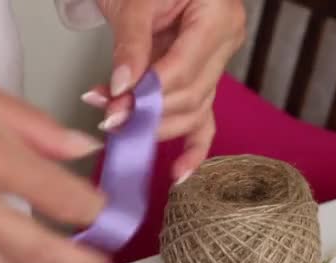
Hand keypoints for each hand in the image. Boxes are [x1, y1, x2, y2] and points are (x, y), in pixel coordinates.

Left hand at [81, 0, 245, 181]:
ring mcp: (218, 63)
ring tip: (121, 126)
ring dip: (156, 126)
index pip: (183, 70)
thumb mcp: (135, 2)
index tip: (113, 108)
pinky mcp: (204, 78)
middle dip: (149, 114)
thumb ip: (130, 45)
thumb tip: (122, 89)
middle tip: (110, 119)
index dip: (148, 95)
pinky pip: (204, 116)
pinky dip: (194, 146)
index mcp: (217, 17)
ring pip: (194, 110)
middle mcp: (225, 42)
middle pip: (191, 96)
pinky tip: (181, 173)